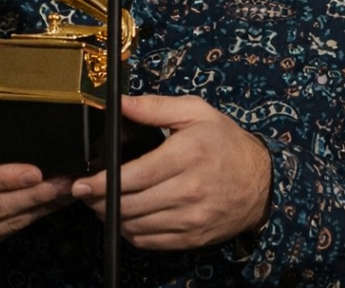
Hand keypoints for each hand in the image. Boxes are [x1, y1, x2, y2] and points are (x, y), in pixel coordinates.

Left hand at [71, 93, 270, 251]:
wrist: (262, 180)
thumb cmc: (225, 141)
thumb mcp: (195, 111)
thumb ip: (154, 106)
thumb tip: (120, 102)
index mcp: (186, 156)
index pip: (135, 176)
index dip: (102, 182)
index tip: (82, 183)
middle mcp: (188, 191)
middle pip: (131, 205)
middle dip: (99, 202)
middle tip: (84, 193)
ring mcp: (191, 219)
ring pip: (137, 227)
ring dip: (113, 218)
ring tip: (101, 203)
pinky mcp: (193, 237)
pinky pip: (152, 242)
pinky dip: (132, 233)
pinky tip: (125, 217)